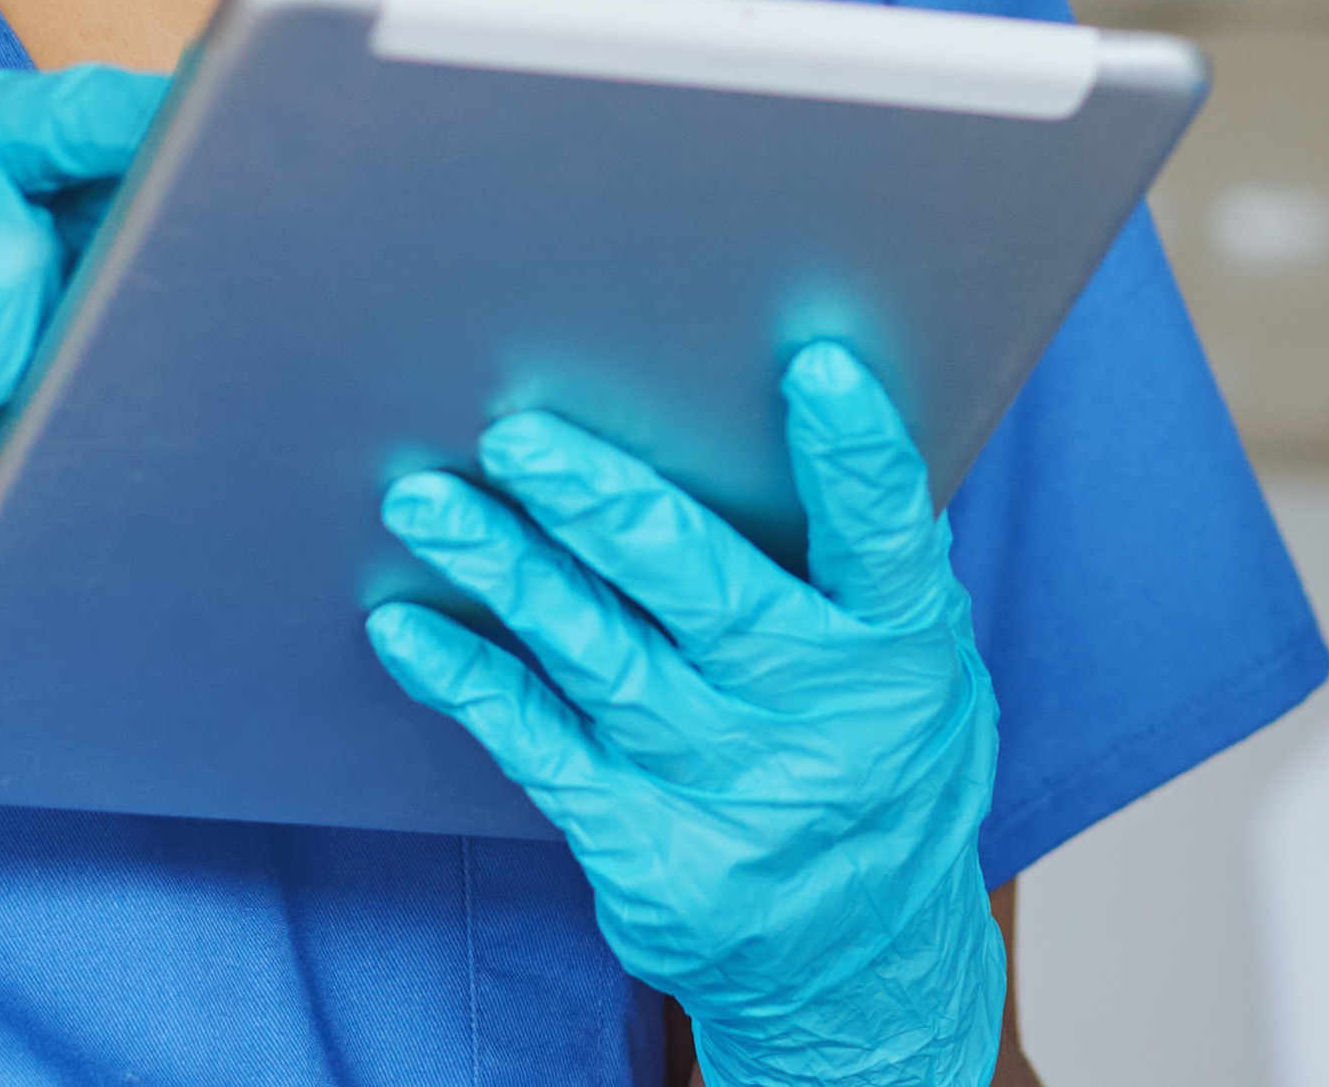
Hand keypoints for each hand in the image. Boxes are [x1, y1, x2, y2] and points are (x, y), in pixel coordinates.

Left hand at [370, 347, 1006, 1086]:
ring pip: (602, 662)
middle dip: (606, 508)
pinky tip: (410, 627)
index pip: (888, 541)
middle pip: (706, 593)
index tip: (815, 367)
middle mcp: (823, 722)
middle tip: (520, 437)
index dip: (858, 456)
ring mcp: (734, 795)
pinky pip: (542, 751)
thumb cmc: (878, 761)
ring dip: (508, 573)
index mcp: (906, 654)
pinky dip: (471, 684)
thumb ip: (865, 568)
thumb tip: (794, 405)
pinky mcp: (652, 855)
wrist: (861, 961)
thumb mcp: (918, 667)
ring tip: (429, 503)